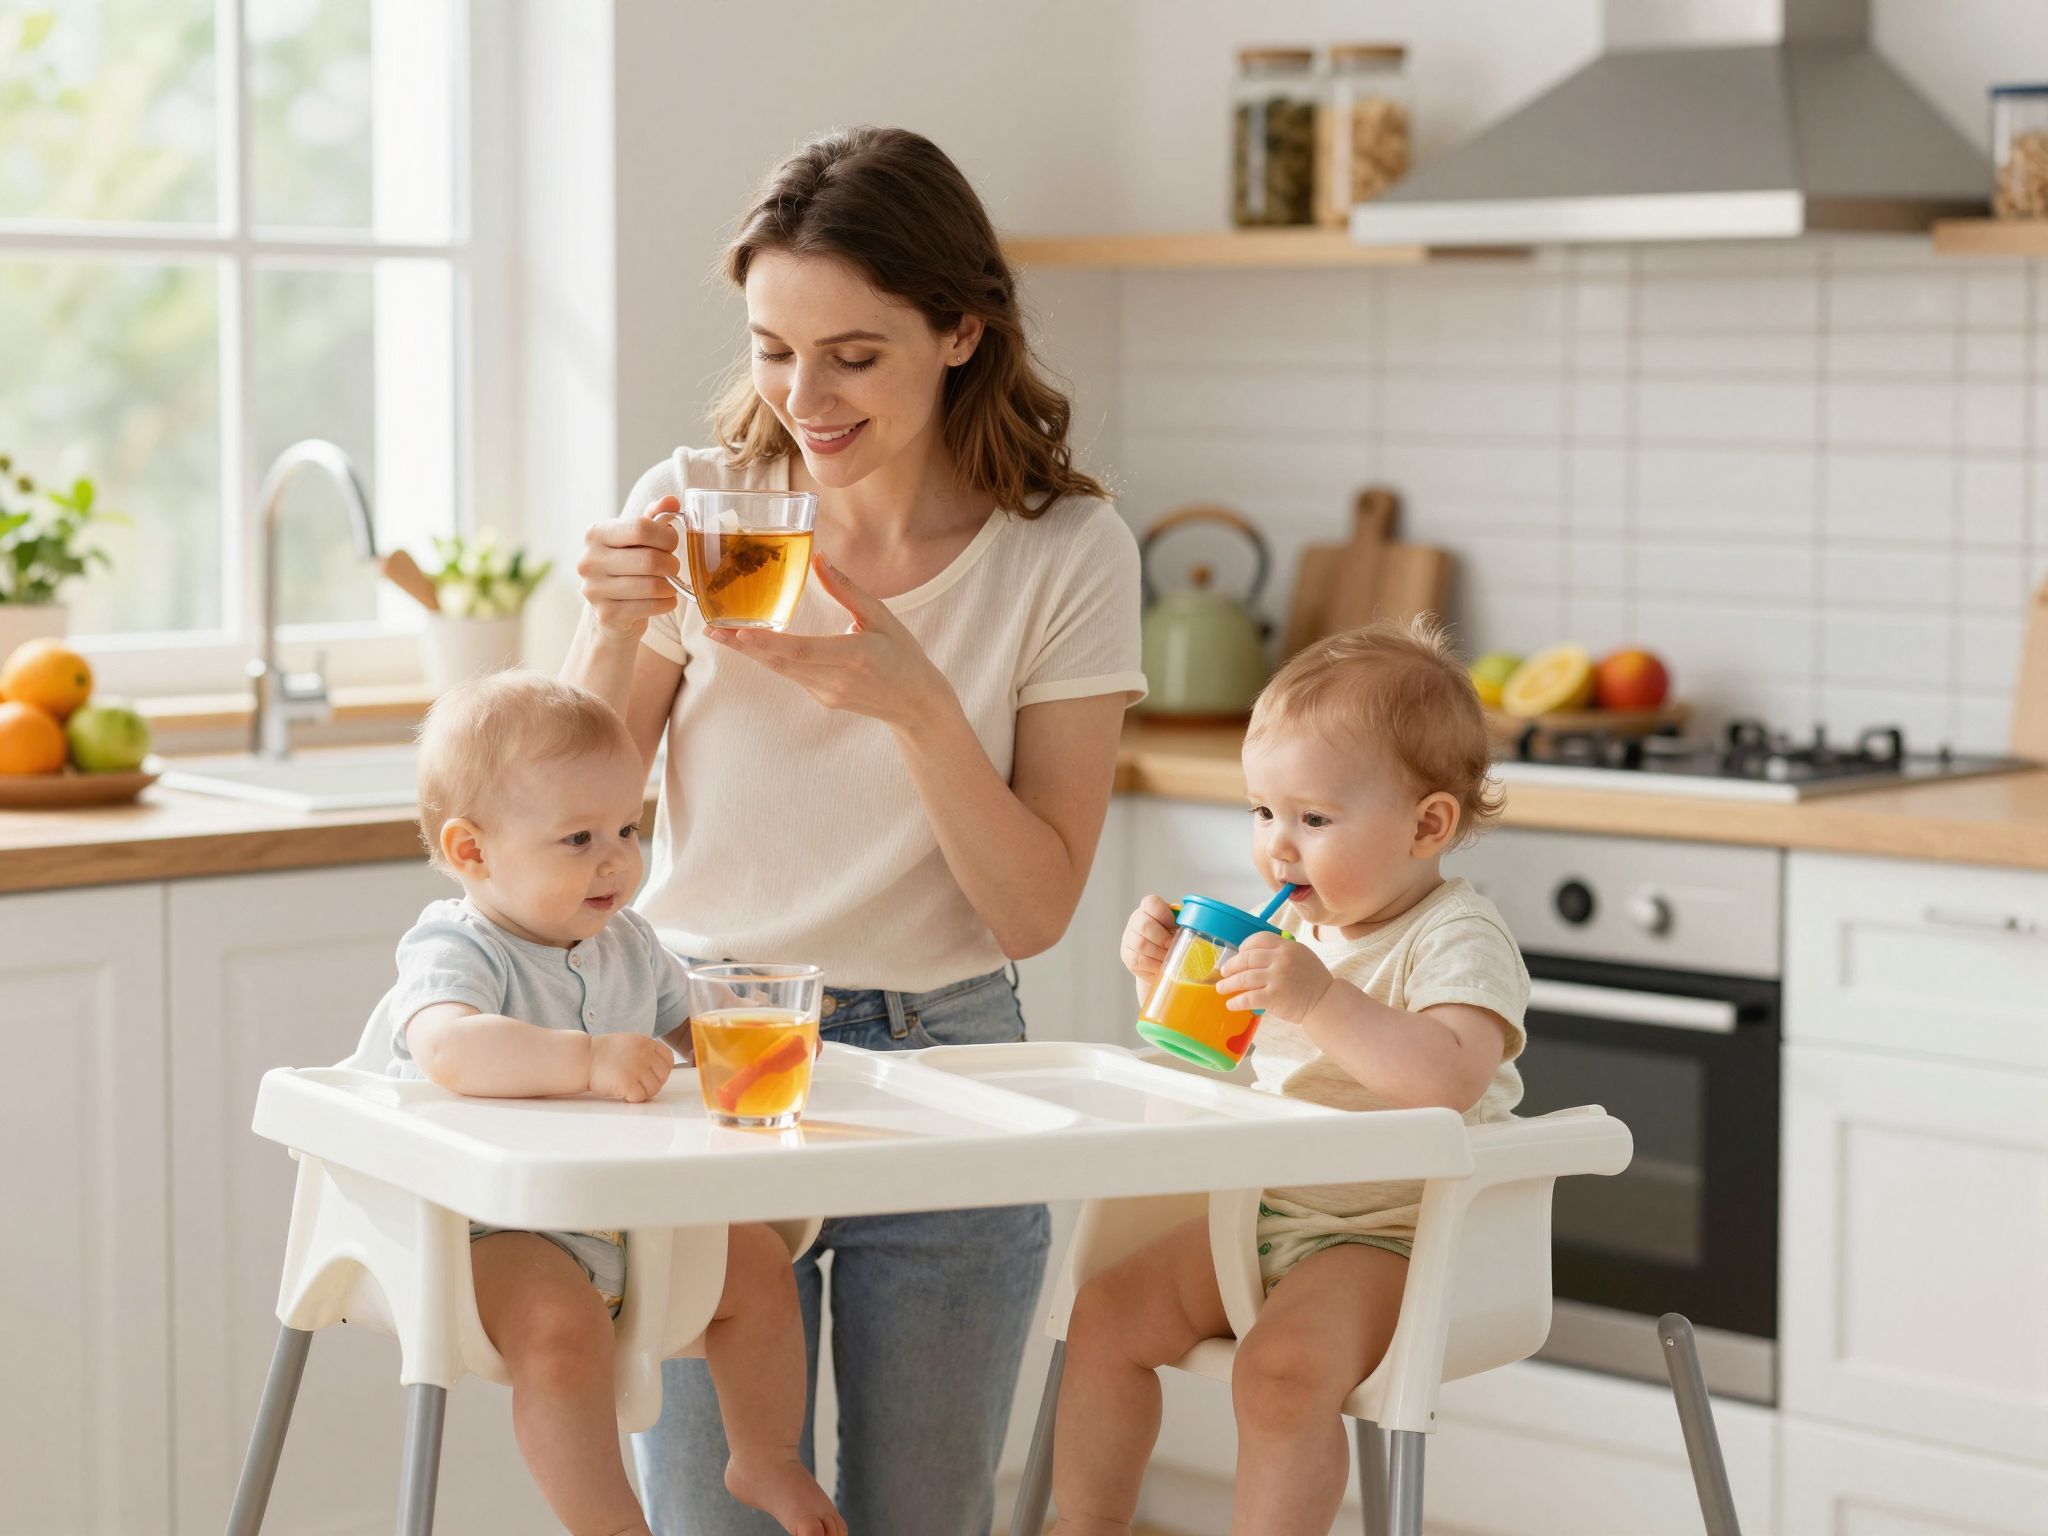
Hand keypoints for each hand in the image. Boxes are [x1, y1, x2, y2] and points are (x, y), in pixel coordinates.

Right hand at [577, 496, 681, 638]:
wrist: (612, 610)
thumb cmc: (629, 566)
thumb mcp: (638, 538)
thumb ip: (655, 517)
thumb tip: (671, 501)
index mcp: (596, 534)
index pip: (641, 528)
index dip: (666, 536)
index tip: (671, 543)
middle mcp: (590, 560)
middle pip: (650, 559)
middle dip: (672, 564)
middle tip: (673, 567)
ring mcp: (595, 589)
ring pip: (652, 585)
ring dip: (671, 586)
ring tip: (670, 584)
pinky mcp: (606, 614)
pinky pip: (651, 607)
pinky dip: (667, 603)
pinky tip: (665, 599)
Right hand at [587, 1033, 673, 1101]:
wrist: (582, 1059)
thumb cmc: (603, 1053)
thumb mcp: (630, 1042)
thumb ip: (646, 1051)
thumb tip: (663, 1068)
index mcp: (646, 1042)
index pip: (668, 1059)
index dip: (662, 1070)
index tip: (653, 1074)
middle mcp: (644, 1054)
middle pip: (663, 1076)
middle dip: (653, 1083)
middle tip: (639, 1084)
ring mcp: (636, 1068)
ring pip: (654, 1089)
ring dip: (643, 1092)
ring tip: (630, 1087)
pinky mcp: (627, 1083)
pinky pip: (640, 1097)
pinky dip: (633, 1098)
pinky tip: (623, 1091)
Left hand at [708, 555, 948, 727]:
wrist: (916, 704)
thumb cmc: (904, 655)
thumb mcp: (882, 617)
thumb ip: (847, 590)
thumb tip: (819, 558)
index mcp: (854, 654)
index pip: (804, 651)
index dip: (770, 643)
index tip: (741, 633)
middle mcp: (836, 678)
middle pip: (781, 662)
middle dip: (743, 647)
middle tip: (710, 630)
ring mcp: (827, 693)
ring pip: (782, 670)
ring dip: (750, 652)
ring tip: (720, 634)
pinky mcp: (823, 698)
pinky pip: (793, 674)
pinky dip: (772, 657)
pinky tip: (754, 644)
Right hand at [1120, 895, 1177, 992]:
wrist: (1163, 961)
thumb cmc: (1174, 939)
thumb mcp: (1180, 926)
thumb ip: (1185, 921)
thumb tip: (1194, 923)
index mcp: (1149, 908)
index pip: (1152, 903)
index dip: (1164, 915)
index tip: (1175, 926)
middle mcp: (1136, 920)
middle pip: (1145, 925)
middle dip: (1162, 937)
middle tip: (1173, 945)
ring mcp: (1129, 938)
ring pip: (1141, 944)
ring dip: (1159, 953)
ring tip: (1169, 956)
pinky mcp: (1127, 956)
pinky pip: (1138, 960)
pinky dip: (1153, 964)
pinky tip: (1162, 965)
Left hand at [1218, 933, 1333, 1022]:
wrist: (1325, 1001)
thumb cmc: (1313, 980)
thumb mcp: (1302, 956)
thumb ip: (1281, 953)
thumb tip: (1253, 955)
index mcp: (1288, 947)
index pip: (1259, 939)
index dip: (1245, 946)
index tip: (1238, 953)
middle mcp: (1281, 959)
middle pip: (1247, 958)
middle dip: (1231, 965)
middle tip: (1224, 972)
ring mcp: (1277, 977)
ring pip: (1244, 978)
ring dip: (1228, 984)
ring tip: (1221, 988)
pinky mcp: (1275, 997)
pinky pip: (1249, 997)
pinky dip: (1236, 1001)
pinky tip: (1231, 1004)